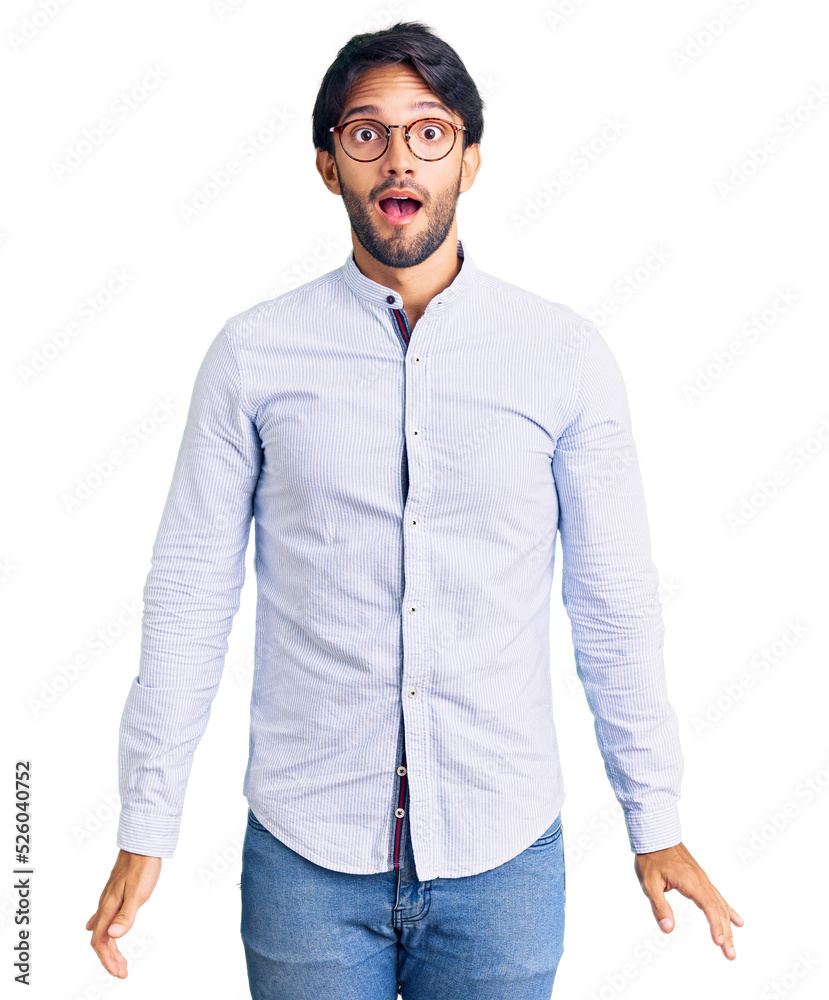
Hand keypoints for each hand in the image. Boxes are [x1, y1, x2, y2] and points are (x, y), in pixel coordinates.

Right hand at [86, 849, 161, 977]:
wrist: (142, 843)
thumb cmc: (142, 866)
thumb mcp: (138, 893)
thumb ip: (126, 916)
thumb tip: (114, 937)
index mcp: (109, 908)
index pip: (101, 941)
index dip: (108, 960)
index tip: (120, 972)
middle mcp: (105, 905)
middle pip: (101, 939)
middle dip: (110, 958)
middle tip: (123, 971)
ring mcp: (109, 898)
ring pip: (103, 929)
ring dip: (110, 947)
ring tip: (120, 959)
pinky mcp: (115, 893)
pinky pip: (106, 917)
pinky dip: (107, 932)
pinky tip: (108, 931)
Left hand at [634, 841, 742, 959]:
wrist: (655, 835)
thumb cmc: (651, 857)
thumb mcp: (649, 883)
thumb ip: (659, 906)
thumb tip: (668, 928)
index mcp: (690, 881)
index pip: (708, 906)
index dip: (716, 925)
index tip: (720, 942)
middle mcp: (701, 880)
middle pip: (718, 909)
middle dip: (726, 933)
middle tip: (731, 954)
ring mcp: (702, 879)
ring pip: (720, 904)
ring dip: (728, 925)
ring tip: (732, 944)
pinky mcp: (700, 878)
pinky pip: (717, 896)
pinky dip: (727, 909)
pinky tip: (736, 920)